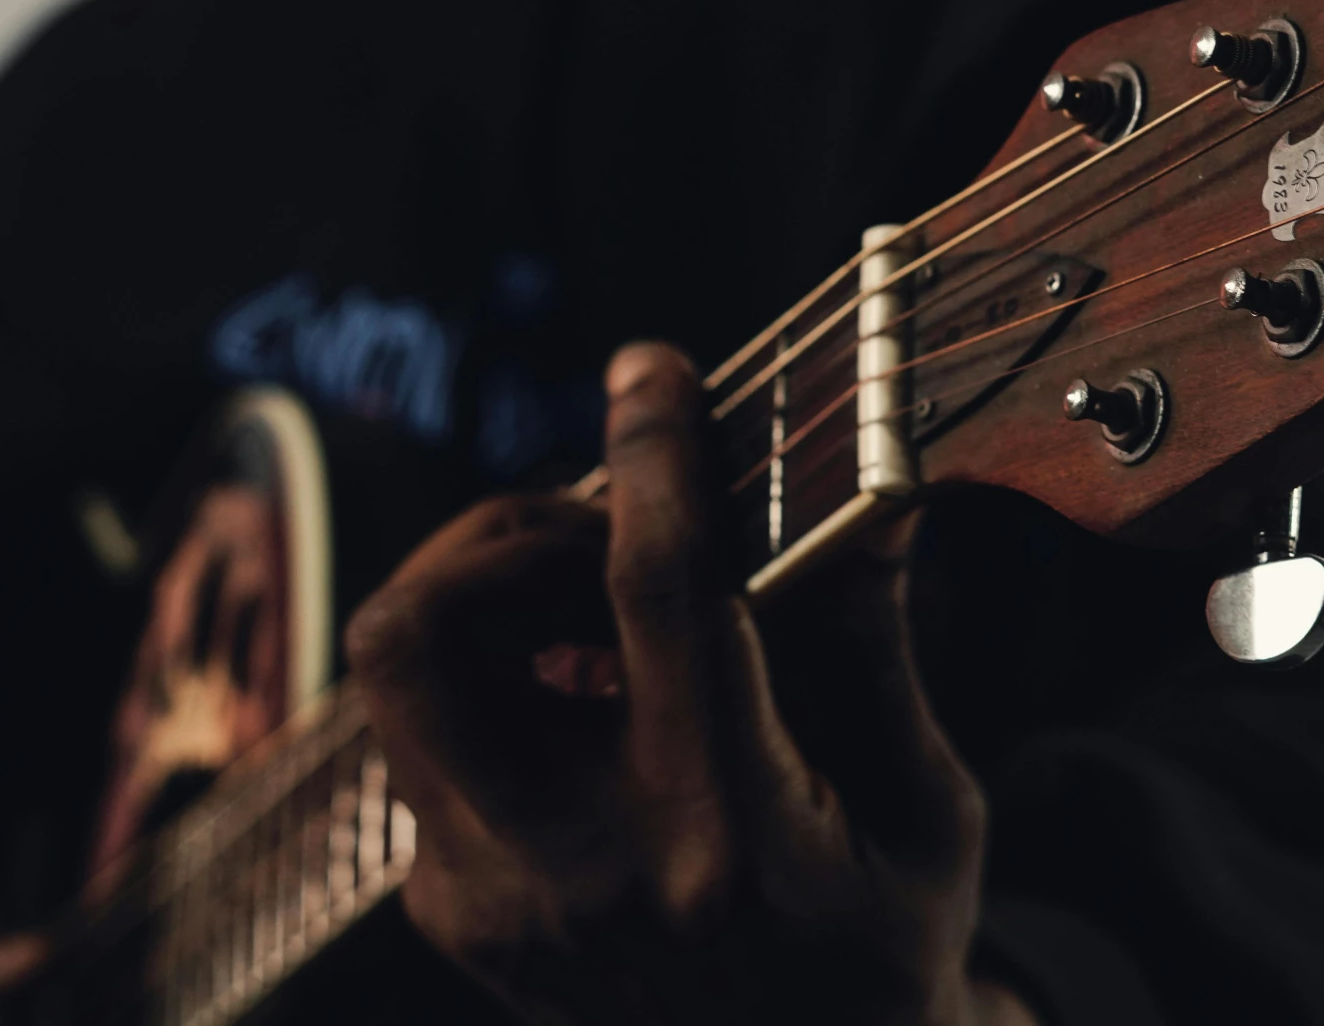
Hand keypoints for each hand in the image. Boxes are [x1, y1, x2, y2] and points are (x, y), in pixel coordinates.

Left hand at [348, 342, 1034, 1025]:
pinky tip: (593, 702)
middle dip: (505, 530)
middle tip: (605, 533)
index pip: (658, 594)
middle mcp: (578, 870)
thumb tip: (871, 489)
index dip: (650, 456)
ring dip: (486, 597)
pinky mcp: (449, 910)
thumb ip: (871, 642)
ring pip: (400, 672)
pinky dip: (500, 679)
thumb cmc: (881, 953)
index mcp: (725, 840)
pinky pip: (429, 737)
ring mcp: (490, 900)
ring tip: (592, 608)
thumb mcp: (923, 806)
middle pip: (431, 625)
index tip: (649, 370)